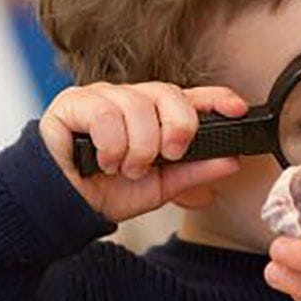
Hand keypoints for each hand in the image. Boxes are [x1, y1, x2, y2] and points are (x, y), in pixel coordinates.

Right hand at [39, 82, 246, 222]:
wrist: (63, 208)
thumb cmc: (106, 191)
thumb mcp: (161, 186)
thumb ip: (195, 172)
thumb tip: (233, 160)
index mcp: (153, 115)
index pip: (189, 95)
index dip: (216, 98)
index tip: (237, 109)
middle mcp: (129, 100)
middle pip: (168, 92)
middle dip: (177, 126)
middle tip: (170, 154)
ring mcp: (101, 97)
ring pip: (136, 105)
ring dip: (138, 147)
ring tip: (126, 168)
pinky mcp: (72, 103)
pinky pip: (105, 113)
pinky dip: (112, 145)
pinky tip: (104, 161)